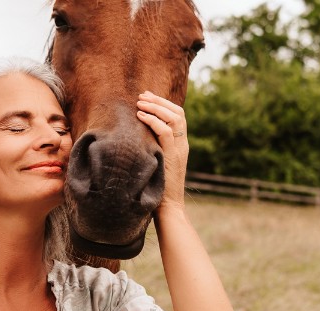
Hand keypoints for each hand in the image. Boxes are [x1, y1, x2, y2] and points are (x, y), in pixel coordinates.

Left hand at [135, 91, 187, 213]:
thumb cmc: (158, 187)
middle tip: (142, 95)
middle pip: (177, 112)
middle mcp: (182, 144)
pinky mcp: (172, 156)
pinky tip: (140, 116)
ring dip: (155, 107)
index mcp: (180, 145)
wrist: (169, 207)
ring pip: (174, 117)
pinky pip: (165, 131)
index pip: (177, 116)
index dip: (163, 103)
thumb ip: (154, 149)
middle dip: (159, 100)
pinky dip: (152, 120)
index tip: (147, 97)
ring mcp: (179, 149)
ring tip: (139, 102)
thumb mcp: (157, 163)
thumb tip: (137, 138)